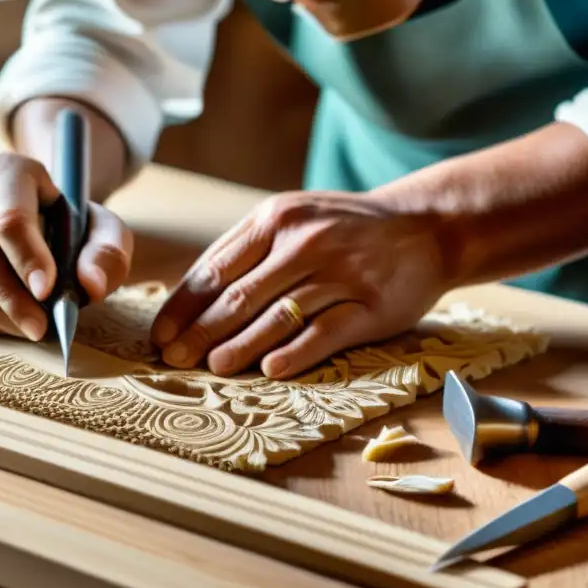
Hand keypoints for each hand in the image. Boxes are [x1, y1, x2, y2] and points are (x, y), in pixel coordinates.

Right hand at [0, 152, 133, 339]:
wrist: (42, 233)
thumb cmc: (73, 230)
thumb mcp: (104, 230)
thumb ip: (108, 252)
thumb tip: (91, 284)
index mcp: (9, 174)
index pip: (10, 217)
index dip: (27, 255)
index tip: (47, 289)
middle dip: (13, 297)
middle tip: (44, 327)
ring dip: (1, 315)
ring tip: (35, 326)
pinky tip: (11, 320)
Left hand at [149, 190, 449, 378]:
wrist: (426, 226)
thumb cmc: (345, 227)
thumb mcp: (294, 216)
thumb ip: (247, 248)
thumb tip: (192, 295)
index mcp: (275, 219)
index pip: (215, 269)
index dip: (184, 306)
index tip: (160, 335)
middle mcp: (304, 243)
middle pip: (239, 296)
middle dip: (200, 332)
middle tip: (173, 360)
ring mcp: (339, 274)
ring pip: (277, 317)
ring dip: (239, 346)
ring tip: (212, 368)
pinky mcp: (369, 305)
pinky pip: (324, 333)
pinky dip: (294, 353)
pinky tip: (270, 370)